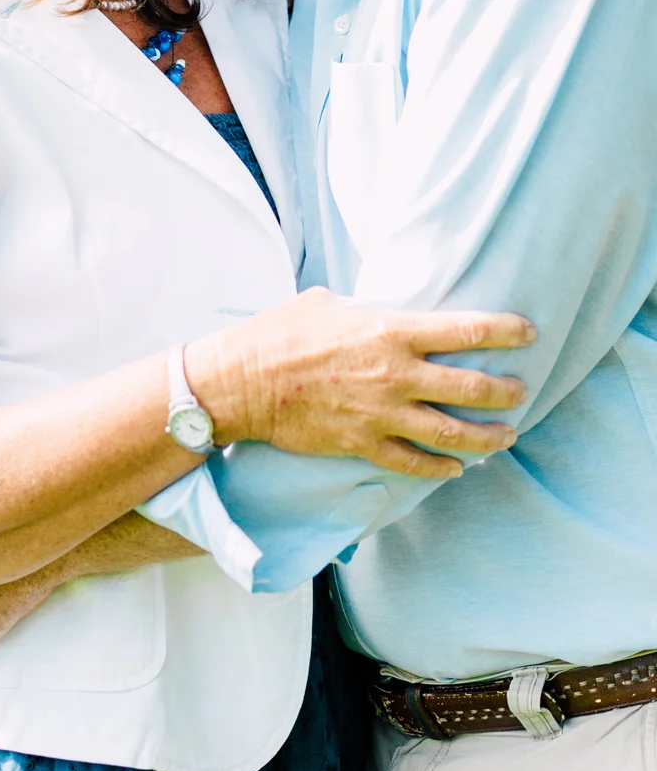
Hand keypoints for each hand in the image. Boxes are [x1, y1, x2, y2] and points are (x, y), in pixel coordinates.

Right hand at [188, 287, 531, 477]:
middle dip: (506, 391)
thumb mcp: (327, 303)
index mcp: (390, 331)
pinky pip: (413, 463)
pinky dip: (439, 467)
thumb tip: (379, 309)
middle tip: (522, 390)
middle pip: (471, 387)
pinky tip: (456, 467)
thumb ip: (365, 310)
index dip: (504, 330)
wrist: (243, 382)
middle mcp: (395, 375)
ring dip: (486, 437)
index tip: (527, 331)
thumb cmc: (280, 333)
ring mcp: (381, 414)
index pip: (465, 331)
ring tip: (505, 435)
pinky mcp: (362, 444)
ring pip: (452, 433)